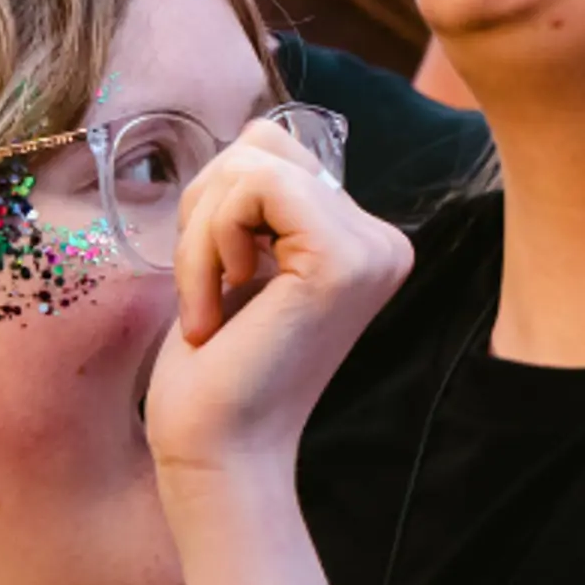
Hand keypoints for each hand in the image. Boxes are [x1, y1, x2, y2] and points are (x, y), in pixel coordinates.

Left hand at [141, 120, 415, 474]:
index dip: (217, 203)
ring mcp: (371, 249)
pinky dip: (210, 239)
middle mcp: (382, 240)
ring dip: (202, 230)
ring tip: (209, 299)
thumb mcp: (241, 261)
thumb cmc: (214, 371)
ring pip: (255, 160)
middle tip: (206, 289)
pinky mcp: (345, 260)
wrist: (216, 452)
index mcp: (362, 240)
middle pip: (263, 144)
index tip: (213, 279)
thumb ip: (261, 202)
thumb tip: (253, 132)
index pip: (275, 152)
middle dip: (205, 208)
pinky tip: (220, 299)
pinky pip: (256, 187)